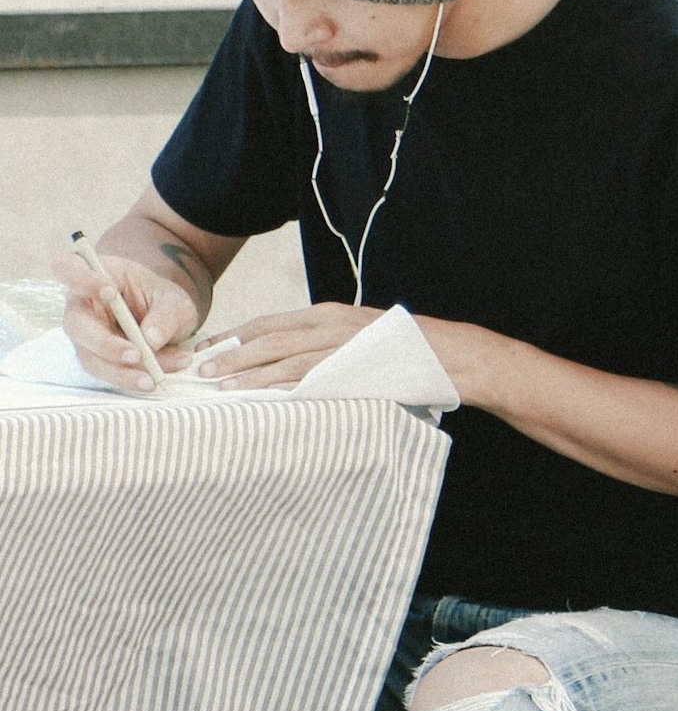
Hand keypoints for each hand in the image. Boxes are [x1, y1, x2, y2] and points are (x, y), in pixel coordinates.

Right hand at [53, 250, 198, 391]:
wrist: (166, 321)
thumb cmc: (162, 300)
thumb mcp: (174, 302)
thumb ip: (165, 316)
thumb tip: (151, 340)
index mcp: (95, 274)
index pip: (68, 268)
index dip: (81, 279)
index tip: (109, 292)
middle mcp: (82, 306)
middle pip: (76, 324)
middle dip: (105, 343)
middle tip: (136, 354)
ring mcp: (86, 336)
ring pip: (91, 358)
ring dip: (121, 372)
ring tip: (152, 379)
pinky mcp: (97, 359)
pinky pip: (107, 373)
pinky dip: (132, 379)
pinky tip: (156, 379)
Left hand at [194, 303, 383, 388]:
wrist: (443, 353)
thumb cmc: (399, 349)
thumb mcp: (354, 335)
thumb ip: (323, 341)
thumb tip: (290, 356)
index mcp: (326, 314)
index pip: (270, 322)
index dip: (236, 335)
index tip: (209, 346)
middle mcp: (327, 325)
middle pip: (267, 338)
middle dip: (231, 353)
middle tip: (201, 367)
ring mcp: (338, 347)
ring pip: (282, 359)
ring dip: (247, 374)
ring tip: (219, 386)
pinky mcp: (349, 371)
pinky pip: (307, 379)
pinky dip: (278, 387)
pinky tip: (258, 396)